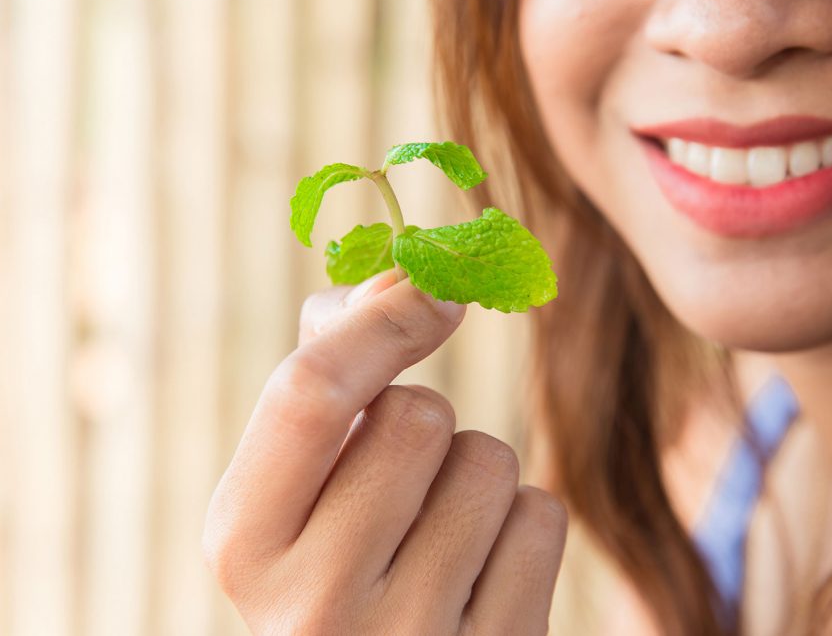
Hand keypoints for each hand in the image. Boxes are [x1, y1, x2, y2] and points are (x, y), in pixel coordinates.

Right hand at [203, 272, 567, 634]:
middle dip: (426, 423)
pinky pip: (540, 517)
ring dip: (477, 475)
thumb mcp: (296, 489)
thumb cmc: (341, 562)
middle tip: (406, 478)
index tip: (433, 289)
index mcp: (244, 543)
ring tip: (441, 534)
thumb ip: (327, 379)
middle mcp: (314, 606)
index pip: (310, 393)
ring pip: (489, 462)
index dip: (380, 320)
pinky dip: (521, 526)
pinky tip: (482, 573)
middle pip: (418, 417)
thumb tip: (399, 276)